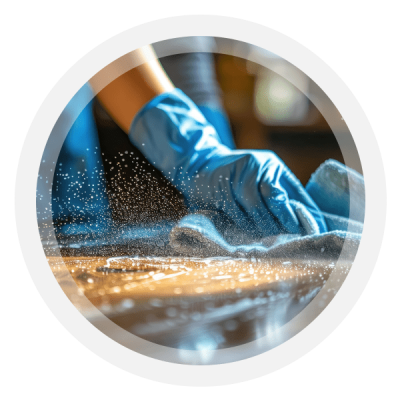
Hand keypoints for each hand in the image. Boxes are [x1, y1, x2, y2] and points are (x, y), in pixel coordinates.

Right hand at [129, 89, 326, 236]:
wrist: (202, 163)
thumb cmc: (240, 176)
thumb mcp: (263, 176)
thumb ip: (283, 194)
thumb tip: (308, 218)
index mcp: (270, 164)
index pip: (285, 192)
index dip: (293, 214)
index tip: (302, 232)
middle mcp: (254, 165)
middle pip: (271, 199)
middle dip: (280, 223)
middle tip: (286, 240)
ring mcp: (235, 175)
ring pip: (253, 207)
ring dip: (262, 227)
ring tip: (269, 240)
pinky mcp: (218, 187)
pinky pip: (234, 211)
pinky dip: (243, 225)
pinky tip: (248, 233)